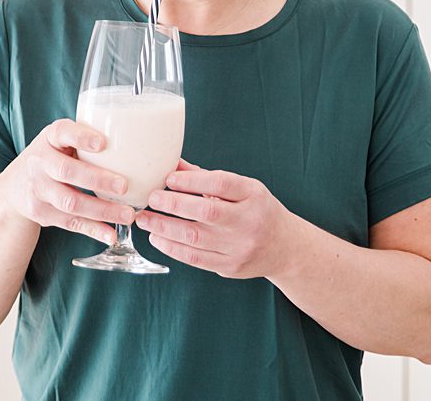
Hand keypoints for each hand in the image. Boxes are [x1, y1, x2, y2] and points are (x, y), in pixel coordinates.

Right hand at [0, 119, 140, 247]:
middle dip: (97, 180)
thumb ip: (86, 142)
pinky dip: (92, 230)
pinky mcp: (41, 212)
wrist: (15, 185)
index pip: (62, 132)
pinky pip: (70, 222)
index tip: (103, 143)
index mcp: (49, 138)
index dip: (81, 137)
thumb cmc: (52, 158)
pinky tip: (110, 234)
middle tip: (124, 186)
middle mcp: (39, 161)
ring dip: (101, 210)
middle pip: (66, 171)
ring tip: (128, 215)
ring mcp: (37, 188)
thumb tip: (140, 146)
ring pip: (70, 202)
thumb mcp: (61, 142)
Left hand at [134, 159, 292, 278]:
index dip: (191, 181)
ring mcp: (241, 247)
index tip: (167, 178)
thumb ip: (205, 177)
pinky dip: (173, 248)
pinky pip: (197, 258)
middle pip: (207, 212)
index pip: (220, 184)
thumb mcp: (242, 188)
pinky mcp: (232, 267)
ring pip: (197, 238)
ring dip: (165, 228)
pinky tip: (157, 238)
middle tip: (150, 198)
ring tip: (144, 219)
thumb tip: (171, 163)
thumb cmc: (257, 210)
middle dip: (173, 204)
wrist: (286, 248)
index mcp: (253, 195)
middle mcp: (250, 221)